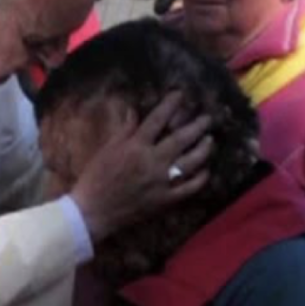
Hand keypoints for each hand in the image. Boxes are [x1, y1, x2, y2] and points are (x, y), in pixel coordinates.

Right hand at [70, 92, 212, 241]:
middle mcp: (152, 161)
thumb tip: (133, 110)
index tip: (180, 94)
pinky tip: (205, 170)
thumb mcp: (107, 149)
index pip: (157, 120)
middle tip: (207, 118)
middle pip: (181, 139)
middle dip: (197, 126)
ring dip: (203, 149)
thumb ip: (124, 129)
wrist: (94, 211)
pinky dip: (201, 178)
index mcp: (136, 146)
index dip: (170, 104)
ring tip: (210, 140)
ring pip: (191, 162)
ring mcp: (162, 181)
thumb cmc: (96, 177)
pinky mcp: (166, 200)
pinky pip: (190, 188)